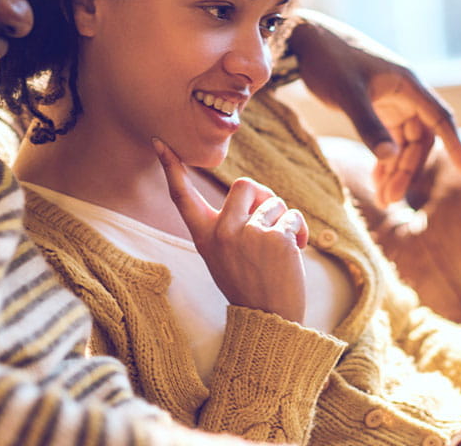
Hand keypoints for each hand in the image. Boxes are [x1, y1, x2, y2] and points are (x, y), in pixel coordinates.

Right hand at [153, 138, 308, 322]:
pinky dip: (300, 232)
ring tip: (279, 249)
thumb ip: (229, 227)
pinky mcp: (275, 238)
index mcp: (204, 236)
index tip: (160, 142)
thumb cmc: (250, 285)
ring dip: (284, 221)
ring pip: (274, 203)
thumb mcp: (224, 256)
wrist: (271, 319)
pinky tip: (296, 252)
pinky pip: (293, 217)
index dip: (171, 168)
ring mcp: (248, 234)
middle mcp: (222, 232)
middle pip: (244, 184)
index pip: (183, 197)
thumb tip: (255, 195)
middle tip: (269, 220)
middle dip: (263, 197)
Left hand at [289, 10, 460, 205]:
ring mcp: (390, 100)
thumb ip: (368, 125)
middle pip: (419, 139)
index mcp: (408, 85)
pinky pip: (389, 138)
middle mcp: (405, 93)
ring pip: (404, 142)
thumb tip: (390, 158)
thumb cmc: (328, 60)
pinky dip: (385, 159)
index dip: (456, 146)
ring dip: (396, 170)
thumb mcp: (347, 94)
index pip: (440, 120)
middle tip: (388, 200)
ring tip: (382, 199)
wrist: (305, 38)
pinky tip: (376, 180)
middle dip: (408, 171)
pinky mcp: (375, 106)